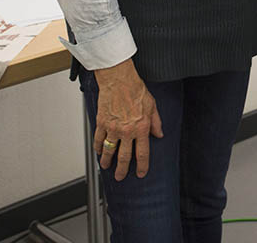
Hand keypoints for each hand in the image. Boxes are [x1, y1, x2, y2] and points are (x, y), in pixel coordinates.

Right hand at [92, 59, 163, 179]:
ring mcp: (113, 128)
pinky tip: (98, 151)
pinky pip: (98, 139)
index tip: (141, 173)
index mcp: (141, 128)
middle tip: (120, 176)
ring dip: (107, 161)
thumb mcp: (152, 105)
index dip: (142, 166)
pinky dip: (97, 147)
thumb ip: (156, 122)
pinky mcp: (101, 123)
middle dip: (122, 170)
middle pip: (124, 157)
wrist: (118, 80)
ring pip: (109, 151)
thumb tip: (159, 134)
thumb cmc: (135, 89)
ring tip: (106, 166)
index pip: (143, 153)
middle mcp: (127, 131)